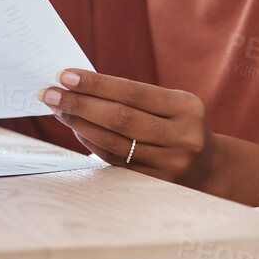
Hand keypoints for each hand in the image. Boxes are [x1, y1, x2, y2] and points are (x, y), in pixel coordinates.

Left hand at [40, 70, 214, 183]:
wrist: (208, 166)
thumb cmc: (178, 124)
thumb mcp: (172, 104)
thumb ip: (134, 96)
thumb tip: (81, 85)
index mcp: (186, 107)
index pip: (133, 92)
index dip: (97, 84)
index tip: (65, 75)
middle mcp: (182, 135)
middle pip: (120, 118)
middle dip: (80, 104)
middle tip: (51, 94)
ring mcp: (171, 163)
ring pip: (114, 142)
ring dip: (80, 125)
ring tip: (59, 110)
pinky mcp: (157, 183)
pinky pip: (115, 161)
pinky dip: (92, 144)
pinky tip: (77, 130)